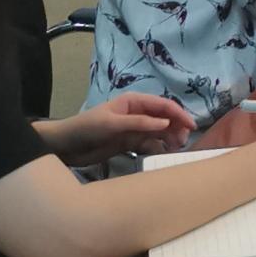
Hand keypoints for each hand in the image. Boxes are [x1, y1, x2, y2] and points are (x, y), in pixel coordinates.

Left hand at [52, 93, 196, 163]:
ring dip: (169, 139)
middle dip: (176, 128)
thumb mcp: (112, 124)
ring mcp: (134, 129)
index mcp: (134, 102)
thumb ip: (139, 123)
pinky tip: (163, 154)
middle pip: (164, 119)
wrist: (64, 146)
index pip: (163, 105)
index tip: (191, 126)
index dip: (179, 114)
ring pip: (159, 132)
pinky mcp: (129, 143)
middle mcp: (137, 114)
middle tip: (183, 142)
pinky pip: (149, 144)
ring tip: (175, 149)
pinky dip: (158, 148)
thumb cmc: (86, 128)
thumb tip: (166, 122)